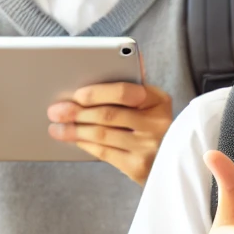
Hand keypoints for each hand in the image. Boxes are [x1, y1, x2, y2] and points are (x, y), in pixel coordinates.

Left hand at [47, 78, 171, 183]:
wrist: (178, 163)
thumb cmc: (155, 127)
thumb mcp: (152, 104)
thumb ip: (132, 88)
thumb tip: (113, 66)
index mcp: (159, 101)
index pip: (124, 92)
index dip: (95, 93)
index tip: (76, 95)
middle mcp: (158, 123)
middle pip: (107, 115)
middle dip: (76, 112)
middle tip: (56, 111)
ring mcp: (149, 147)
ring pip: (101, 135)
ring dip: (74, 130)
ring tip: (57, 128)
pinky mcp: (139, 167)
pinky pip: (103, 153)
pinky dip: (84, 144)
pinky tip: (75, 140)